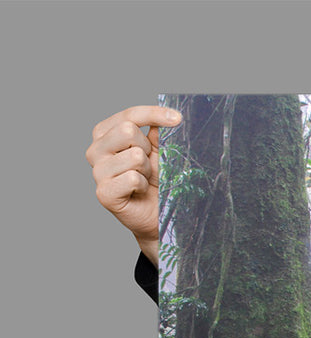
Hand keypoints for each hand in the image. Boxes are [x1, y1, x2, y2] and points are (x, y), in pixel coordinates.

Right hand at [86, 105, 182, 264]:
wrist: (158, 215)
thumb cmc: (157, 181)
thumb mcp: (159, 151)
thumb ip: (157, 131)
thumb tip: (168, 113)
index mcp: (106, 134)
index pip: (129, 115)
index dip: (154, 114)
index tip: (178, 118)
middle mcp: (96, 150)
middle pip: (127, 130)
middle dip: (148, 148)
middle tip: (150, 165)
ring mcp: (97, 172)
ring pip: (133, 155)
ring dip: (148, 169)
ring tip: (145, 180)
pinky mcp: (104, 192)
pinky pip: (133, 177)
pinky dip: (144, 185)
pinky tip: (140, 192)